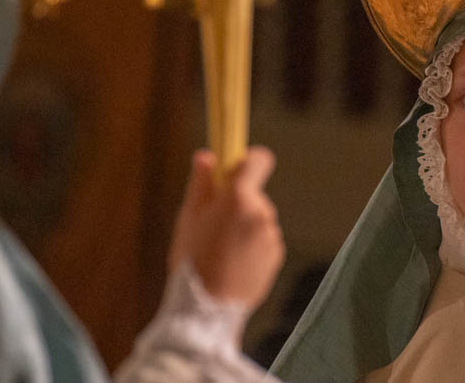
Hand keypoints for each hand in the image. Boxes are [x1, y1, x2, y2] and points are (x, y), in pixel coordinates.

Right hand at [168, 147, 284, 310]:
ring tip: (220, 250)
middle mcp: (261, 213)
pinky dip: (251, 245)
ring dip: (244, 226)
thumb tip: (206, 156)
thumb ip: (201, 183)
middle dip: (237, 202)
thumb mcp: (189, 217)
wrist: (207, 308)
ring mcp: (271, 236)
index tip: (234, 169)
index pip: (259, 160)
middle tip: (213, 223)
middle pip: (253, 193)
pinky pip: (263, 240)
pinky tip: (231, 263)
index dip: (248, 160)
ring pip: (257, 218)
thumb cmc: (192, 259)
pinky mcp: (276, 256)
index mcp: (239, 198)